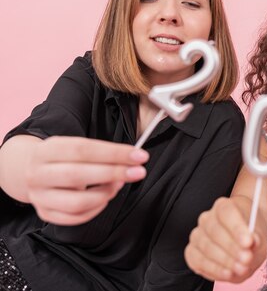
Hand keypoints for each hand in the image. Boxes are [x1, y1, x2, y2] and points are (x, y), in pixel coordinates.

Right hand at [25, 136, 147, 224]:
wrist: (30, 170)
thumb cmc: (63, 157)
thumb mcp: (75, 146)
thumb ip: (102, 153)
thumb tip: (132, 160)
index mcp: (45, 151)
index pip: (82, 150)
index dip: (113, 153)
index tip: (139, 156)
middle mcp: (38, 174)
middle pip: (78, 175)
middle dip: (113, 173)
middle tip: (138, 172)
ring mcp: (40, 197)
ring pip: (77, 202)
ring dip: (106, 193)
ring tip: (118, 184)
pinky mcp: (45, 214)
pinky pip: (76, 217)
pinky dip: (97, 209)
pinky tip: (105, 197)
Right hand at [185, 197, 266, 282]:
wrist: (244, 240)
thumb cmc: (250, 233)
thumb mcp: (260, 235)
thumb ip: (257, 239)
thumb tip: (252, 243)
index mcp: (224, 206)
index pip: (227, 212)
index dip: (237, 228)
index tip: (248, 242)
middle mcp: (207, 218)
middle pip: (215, 231)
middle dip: (232, 248)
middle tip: (246, 259)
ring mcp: (197, 235)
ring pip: (206, 247)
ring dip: (225, 261)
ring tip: (241, 268)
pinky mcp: (192, 252)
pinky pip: (198, 261)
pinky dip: (215, 270)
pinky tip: (228, 273)